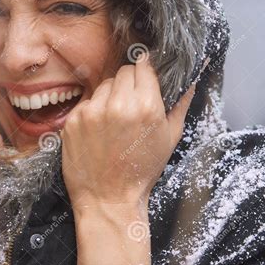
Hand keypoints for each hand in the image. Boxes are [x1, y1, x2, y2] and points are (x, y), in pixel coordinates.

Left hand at [61, 52, 195, 208]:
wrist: (109, 198)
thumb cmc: (142, 170)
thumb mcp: (170, 137)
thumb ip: (181, 102)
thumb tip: (191, 77)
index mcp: (146, 106)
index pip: (143, 66)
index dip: (145, 72)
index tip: (144, 78)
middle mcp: (117, 104)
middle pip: (123, 72)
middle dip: (129, 82)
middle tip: (131, 103)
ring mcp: (92, 111)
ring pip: (103, 85)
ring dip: (110, 95)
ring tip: (115, 120)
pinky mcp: (74, 120)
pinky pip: (87, 102)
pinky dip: (93, 110)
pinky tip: (99, 130)